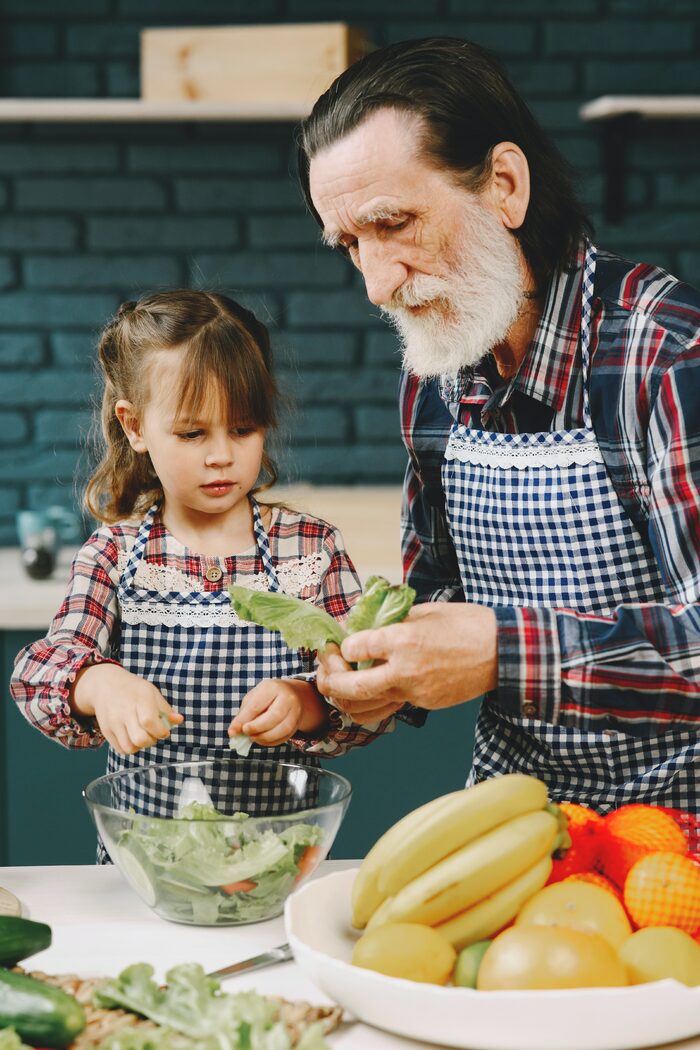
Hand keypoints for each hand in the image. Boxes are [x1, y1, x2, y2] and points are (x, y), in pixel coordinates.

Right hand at [71, 662, 183, 755]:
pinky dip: (131, 748)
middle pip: (140, 738)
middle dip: (152, 740)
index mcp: (139, 700)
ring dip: (141, 746)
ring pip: (130, 748)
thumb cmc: (133, 689)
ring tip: (143, 735)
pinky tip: (133, 737)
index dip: (160, 731)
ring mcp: (113, 723)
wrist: (105, 685)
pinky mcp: (106, 731)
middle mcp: (124, 712)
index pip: (149, 722)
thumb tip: (179, 721)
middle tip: (153, 733)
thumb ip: (165, 709)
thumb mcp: (152, 692)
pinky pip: (121, 749)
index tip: (164, 730)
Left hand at [229, 679, 328, 746]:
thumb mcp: (254, 697)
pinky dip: (271, 742)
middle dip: (257, 728)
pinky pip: (285, 737)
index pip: (257, 706)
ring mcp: (295, 712)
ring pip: (283, 729)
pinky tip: (262, 739)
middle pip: (274, 717)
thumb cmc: (268, 696)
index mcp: (273, 687)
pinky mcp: (297, 724)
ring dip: (264, 737)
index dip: (243, 720)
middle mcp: (288, 698)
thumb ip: (244, 714)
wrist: (292, 694)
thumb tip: (234, 731)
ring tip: (253, 737)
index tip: (233, 731)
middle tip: (246, 732)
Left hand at [316, 603, 497, 718]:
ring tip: (338, 686)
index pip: (355, 648)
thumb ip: (392, 620)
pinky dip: (371, 702)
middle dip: (329, 681)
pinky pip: (388, 707)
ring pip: (364, 707)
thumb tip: (363, 623)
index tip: (343, 643)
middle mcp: (404, 670)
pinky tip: (367, 690)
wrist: (500, 652)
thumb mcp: (424, 611)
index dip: (343, 645)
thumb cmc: (466, 624)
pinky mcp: (423, 704)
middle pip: (350, 687)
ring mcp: (414, 692)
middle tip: (324, 670)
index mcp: (403, 640)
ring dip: (344, 699)